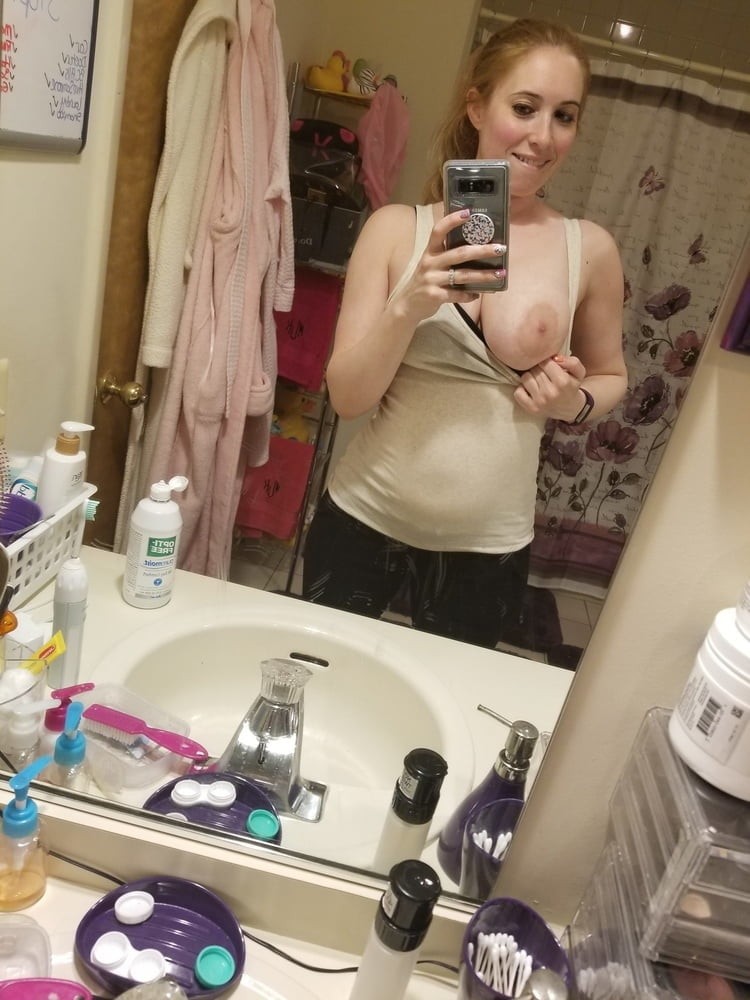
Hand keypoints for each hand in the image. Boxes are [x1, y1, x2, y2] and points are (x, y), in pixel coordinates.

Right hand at [390, 209, 506, 324]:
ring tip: (501, 273)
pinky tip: (478, 294)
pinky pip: (457, 295)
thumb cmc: (424, 281)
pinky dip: (469, 295)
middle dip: (482, 250)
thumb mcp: (430, 264)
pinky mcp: (434, 296)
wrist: (406, 305)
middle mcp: (430, 263)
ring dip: (484, 275)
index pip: (439, 231)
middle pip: (460, 254)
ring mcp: (432, 280)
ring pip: (463, 275)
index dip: (452, 220)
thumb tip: (476, 248)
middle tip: (501, 248)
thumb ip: (446, 255)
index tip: (468, 213)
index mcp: (429, 251)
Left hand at [513, 354, 587, 421]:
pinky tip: (531, 389)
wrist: (569, 408)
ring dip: (531, 377)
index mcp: (562, 382)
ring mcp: (539, 401)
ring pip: (525, 378)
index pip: (546, 362)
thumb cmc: (571, 387)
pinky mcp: (531, 408)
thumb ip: (572, 362)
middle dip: (539, 369)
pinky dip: (522, 389)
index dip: (547, 361)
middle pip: (535, 369)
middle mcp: (550, 392)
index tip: (549, 366)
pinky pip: (517, 392)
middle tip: (545, 374)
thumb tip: (555, 358)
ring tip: (538, 381)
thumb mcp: (578, 372)